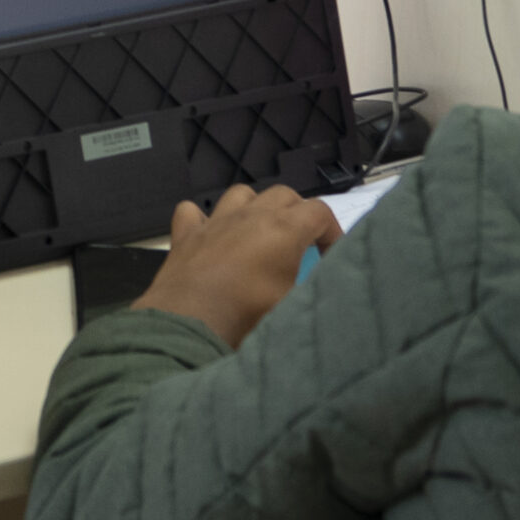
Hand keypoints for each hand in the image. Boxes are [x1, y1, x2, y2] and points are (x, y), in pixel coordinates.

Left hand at [134, 184, 337, 350]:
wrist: (190, 324)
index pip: (319, 212)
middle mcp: (249, 216)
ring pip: (241, 194)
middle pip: (283, 195)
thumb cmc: (248, 317)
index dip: (332, 232)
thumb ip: (315, 290)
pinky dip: (206, 219)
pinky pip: (194, 211)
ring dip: (256, 208)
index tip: (331, 256)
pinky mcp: (186, 234)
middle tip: (302, 245)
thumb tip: (327, 289)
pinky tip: (213, 236)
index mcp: (282, 230)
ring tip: (261, 235)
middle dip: (298, 214)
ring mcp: (214, 221)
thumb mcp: (295, 307)